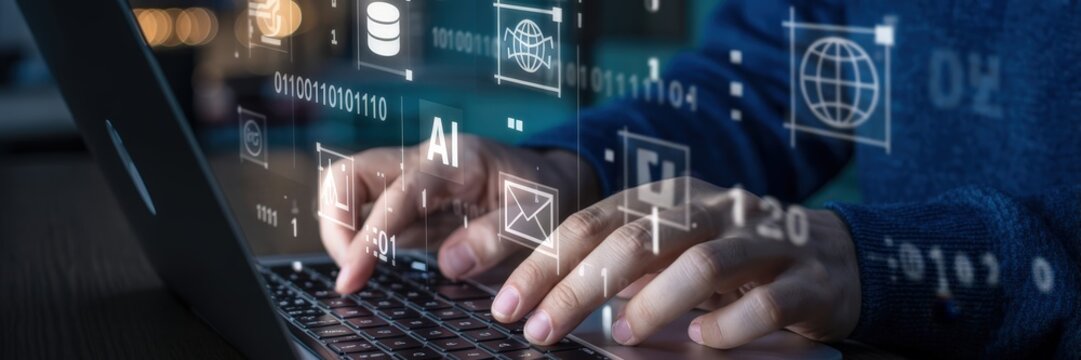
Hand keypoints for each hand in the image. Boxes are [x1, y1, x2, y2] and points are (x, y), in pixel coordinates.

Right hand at [319, 136, 597, 293]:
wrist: (556, 181)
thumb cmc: (548, 194)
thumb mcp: (539, 216)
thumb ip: (497, 237)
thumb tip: (448, 265)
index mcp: (456, 159)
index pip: (398, 194)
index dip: (370, 235)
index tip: (352, 275)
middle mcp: (425, 163)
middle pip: (350, 174)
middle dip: (336, 223)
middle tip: (351, 273)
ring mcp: (413, 181)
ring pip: (350, 191)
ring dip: (341, 231)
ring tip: (357, 273)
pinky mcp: (410, 205)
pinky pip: (369, 215)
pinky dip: (360, 240)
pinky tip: (370, 267)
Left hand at [489, 177, 860, 348]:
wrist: (834, 258)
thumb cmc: (733, 259)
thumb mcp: (672, 249)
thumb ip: (620, 263)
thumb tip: (550, 298)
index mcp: (669, 198)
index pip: (592, 223)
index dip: (544, 264)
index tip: (507, 305)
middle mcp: (712, 209)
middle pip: (636, 239)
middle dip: (579, 287)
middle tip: (542, 330)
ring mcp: (761, 240)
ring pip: (700, 263)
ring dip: (653, 303)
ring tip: (621, 335)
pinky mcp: (804, 278)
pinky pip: (765, 301)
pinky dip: (729, 324)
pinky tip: (705, 339)